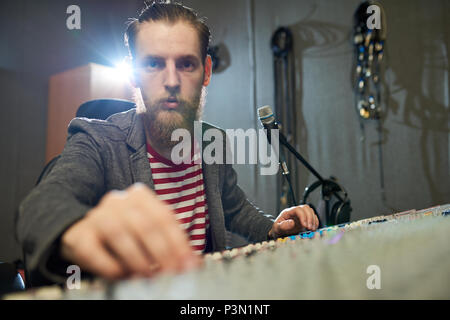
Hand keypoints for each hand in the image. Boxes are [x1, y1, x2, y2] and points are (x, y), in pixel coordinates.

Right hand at [60, 183, 200, 279]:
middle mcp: (118, 201)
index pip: (164, 217)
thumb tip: (194, 263)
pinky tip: (121, 276)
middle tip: (171, 274)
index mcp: (140, 196)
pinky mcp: (79, 235)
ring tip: (148, 276)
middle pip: (145, 225)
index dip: (179, 243)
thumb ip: (169, 242)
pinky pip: (94, 250)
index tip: (188, 264)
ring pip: (119, 233)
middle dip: (162, 253)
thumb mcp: (148, 232)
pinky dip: (110, 266)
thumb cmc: (125, 234)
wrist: (83, 233)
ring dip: (137, 259)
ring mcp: (96, 216)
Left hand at [268, 205, 318, 238]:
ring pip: (310, 211)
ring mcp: (300, 215)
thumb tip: (292, 222)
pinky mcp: (304, 219)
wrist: (279, 231)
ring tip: (312, 229)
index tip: (304, 225)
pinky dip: (315, 221)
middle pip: (305, 208)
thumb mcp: (277, 228)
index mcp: (288, 212)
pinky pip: (312, 216)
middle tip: (309, 228)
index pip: (298, 210)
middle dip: (309, 218)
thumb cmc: (277, 229)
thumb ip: (283, 226)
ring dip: (313, 220)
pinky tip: (314, 227)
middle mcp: (295, 212)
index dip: (303, 216)